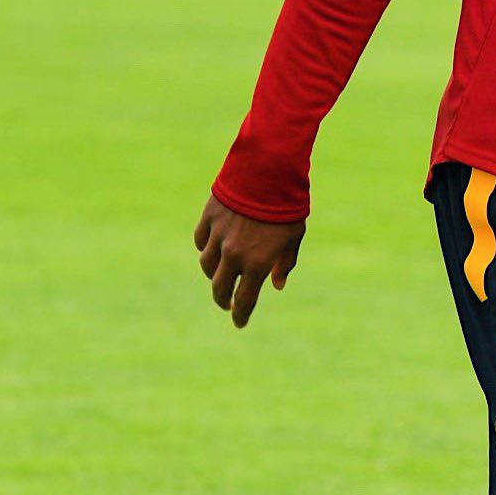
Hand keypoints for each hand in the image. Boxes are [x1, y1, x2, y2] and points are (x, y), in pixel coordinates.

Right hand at [194, 195, 305, 327]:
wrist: (268, 171)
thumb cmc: (287, 205)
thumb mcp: (294, 236)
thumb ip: (285, 263)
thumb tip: (277, 285)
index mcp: (258, 262)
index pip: (244, 300)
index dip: (241, 315)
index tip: (240, 323)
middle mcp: (234, 254)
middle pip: (220, 288)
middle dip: (223, 300)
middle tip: (227, 303)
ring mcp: (218, 236)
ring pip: (207, 265)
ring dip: (214, 274)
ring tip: (222, 275)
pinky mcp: (209, 219)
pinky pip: (201, 241)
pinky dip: (206, 248)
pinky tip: (213, 249)